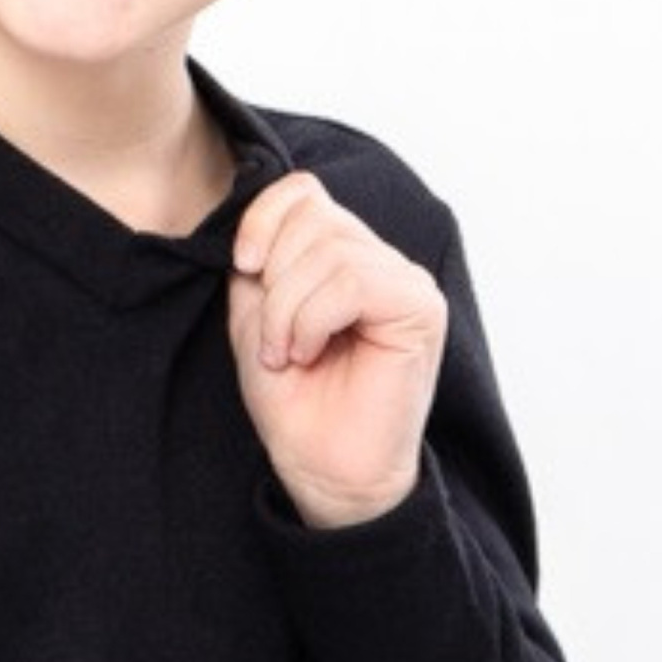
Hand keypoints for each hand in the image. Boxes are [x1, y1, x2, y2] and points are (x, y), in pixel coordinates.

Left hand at [227, 171, 446, 525]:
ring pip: (329, 250)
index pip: (304, 192)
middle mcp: (382, 261)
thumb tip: (256, 220)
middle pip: (313, 217)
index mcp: (346, 257)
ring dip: (287, 309)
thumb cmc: (296, 403)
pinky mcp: (418, 307)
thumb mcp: (256, 319)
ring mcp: (406, 282)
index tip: (243, 267)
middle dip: (273, 280)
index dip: (263, 217)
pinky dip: (312, 319)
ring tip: (289, 354)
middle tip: (273, 341)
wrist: (324, 469)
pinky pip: (351, 281)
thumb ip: (259, 264)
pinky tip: (309, 354)